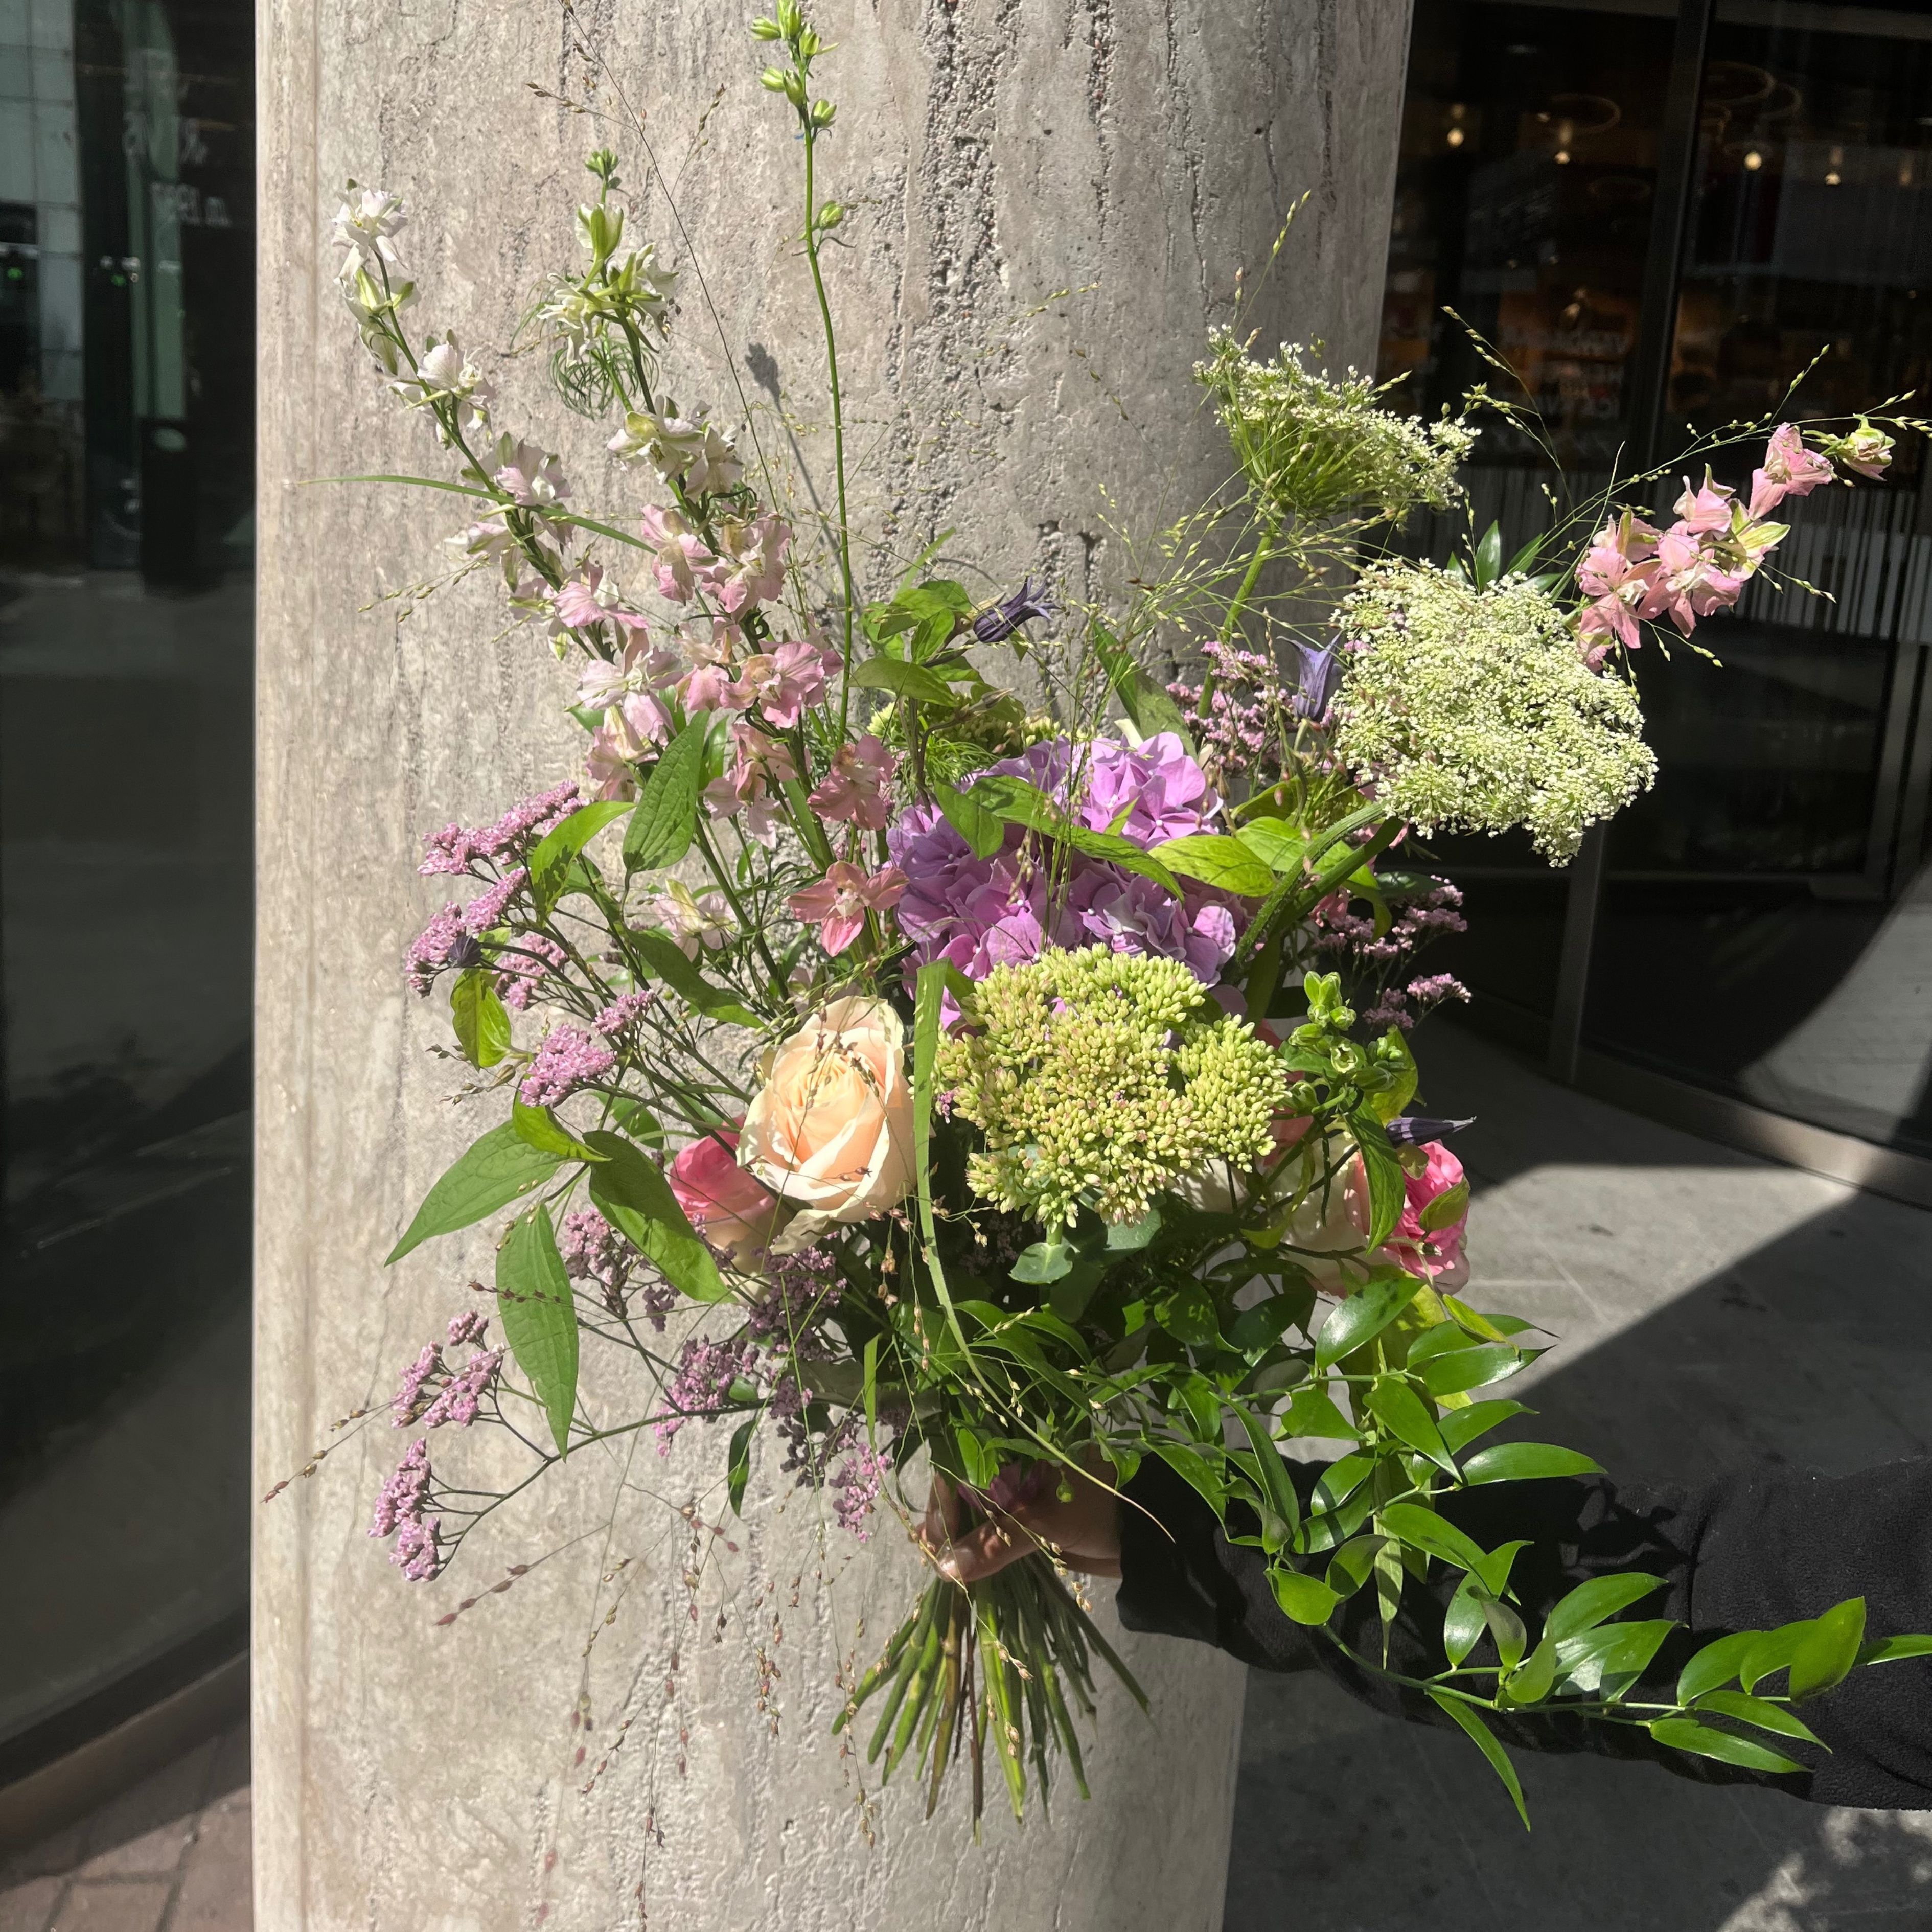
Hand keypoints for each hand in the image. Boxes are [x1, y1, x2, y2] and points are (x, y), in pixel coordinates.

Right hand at [919, 1453, 1123, 1582]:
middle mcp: (1014, 1455)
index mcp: (1018, 1441)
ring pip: (977, 1500)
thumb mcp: (1045, 1522)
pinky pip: (992, 1518)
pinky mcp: (1029, 1507)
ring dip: (958, 1528)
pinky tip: (963, 1556)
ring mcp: (1021, 1482)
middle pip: (964, 1479)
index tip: (935, 1536)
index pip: (964, 1458)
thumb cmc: (1099, 1508)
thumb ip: (996, 1542)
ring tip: (940, 1557)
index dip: (944, 1497)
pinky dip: (977, 1537)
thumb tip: (947, 1567)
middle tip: (932, 1552)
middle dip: (946, 1515)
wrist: (1144, 1532)